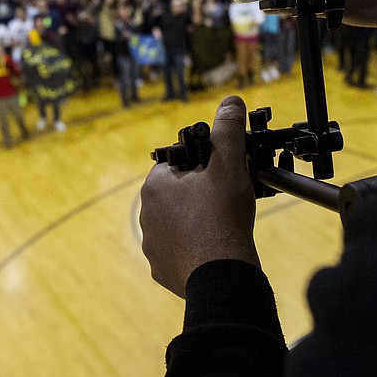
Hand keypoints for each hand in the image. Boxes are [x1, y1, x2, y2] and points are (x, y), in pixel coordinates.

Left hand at [139, 95, 259, 297]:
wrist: (221, 273)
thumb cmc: (222, 217)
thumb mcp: (229, 165)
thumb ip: (228, 131)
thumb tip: (231, 102)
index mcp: (154, 186)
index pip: (175, 164)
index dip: (199, 166)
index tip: (217, 174)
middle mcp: (145, 215)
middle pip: (175, 195)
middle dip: (197, 195)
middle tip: (223, 200)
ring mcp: (152, 245)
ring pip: (176, 225)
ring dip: (194, 223)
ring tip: (220, 226)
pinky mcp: (162, 270)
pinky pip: (178, 253)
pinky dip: (193, 250)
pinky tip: (212, 249)